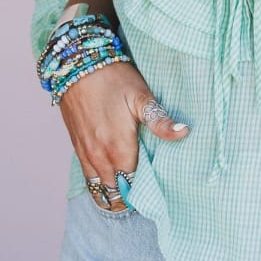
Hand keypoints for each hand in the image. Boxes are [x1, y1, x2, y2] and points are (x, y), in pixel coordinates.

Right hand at [58, 61, 188, 211]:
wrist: (77, 65)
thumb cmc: (113, 78)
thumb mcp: (141, 96)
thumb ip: (160, 120)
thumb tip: (184, 132)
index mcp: (118, 149)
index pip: (134, 185)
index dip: (146, 189)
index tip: (158, 188)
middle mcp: (99, 157)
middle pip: (116, 192)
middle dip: (130, 195)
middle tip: (146, 190)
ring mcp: (85, 154)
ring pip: (100, 188)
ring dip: (113, 191)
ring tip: (130, 189)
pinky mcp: (77, 147)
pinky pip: (88, 177)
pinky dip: (100, 182)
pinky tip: (111, 176)